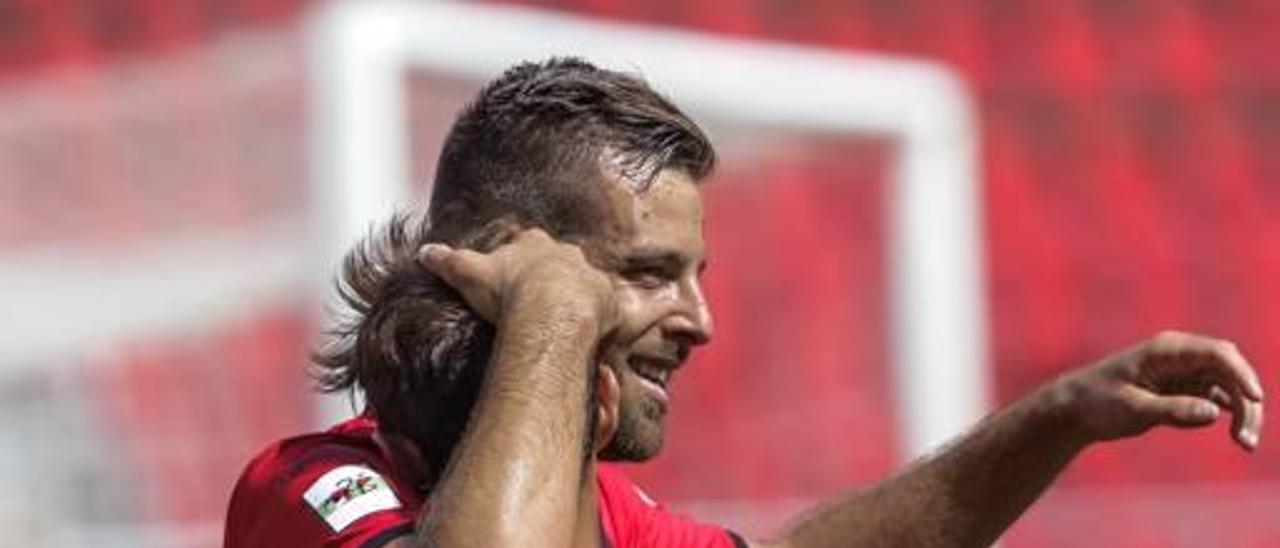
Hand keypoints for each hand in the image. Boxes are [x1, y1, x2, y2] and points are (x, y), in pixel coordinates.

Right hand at [417, 227, 617, 330]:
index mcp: (533, 243)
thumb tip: (424, 252)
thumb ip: (447, 261)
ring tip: (567, 318)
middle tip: (543, 297)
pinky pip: (606, 307)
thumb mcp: (469, 272)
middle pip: (560, 259)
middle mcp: (565, 253)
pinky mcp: (607, 300)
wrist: (551, 310)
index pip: (527, 242)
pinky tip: (589, 332)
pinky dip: (598, 317)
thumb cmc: (508, 290)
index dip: (520, 256)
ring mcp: (589, 275)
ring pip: (585, 281)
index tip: (515, 271)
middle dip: (553, 273)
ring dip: (578, 295)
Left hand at [1054, 330, 1264, 450]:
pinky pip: (1221, 397)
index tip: (1255, 398)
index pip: (1216, 353)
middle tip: (1246, 439)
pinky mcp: (1187, 390)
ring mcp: (1186, 372)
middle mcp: (1181, 357)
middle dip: (1248, 400)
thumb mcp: (1130, 408)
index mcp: (1166, 350)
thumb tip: (1214, 412)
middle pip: (1231, 370)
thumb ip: (1171, 410)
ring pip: (1231, 386)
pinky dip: (1233, 414)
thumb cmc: (1096, 402)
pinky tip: (1239, 436)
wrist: (1076, 408)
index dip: (1241, 374)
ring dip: (1244, 412)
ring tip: (1245, 444)